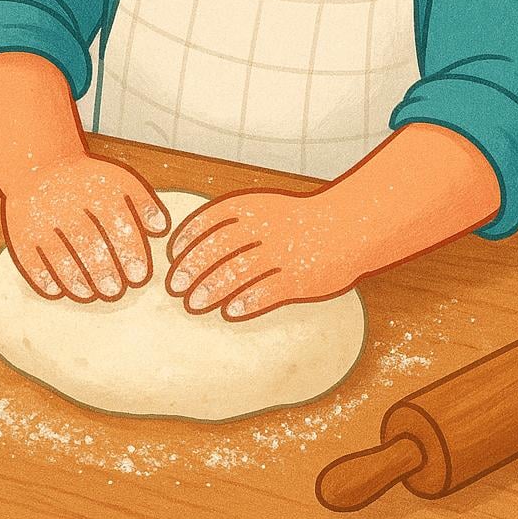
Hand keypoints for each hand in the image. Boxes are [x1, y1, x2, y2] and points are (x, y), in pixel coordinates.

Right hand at [1, 152, 169, 302]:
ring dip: (75, 277)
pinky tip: (57, 290)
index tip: (138, 275)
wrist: (40, 164)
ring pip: (59, 252)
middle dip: (103, 270)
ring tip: (89, 294)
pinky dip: (43, 276)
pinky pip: (30, 257)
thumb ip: (143, 202)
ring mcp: (42, 217)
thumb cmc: (88, 180)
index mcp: (97, 190)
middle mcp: (69, 203)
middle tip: (115, 290)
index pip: (117, 224)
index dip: (129, 252)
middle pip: (87, 242)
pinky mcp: (20, 230)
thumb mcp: (119, 180)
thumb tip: (161, 229)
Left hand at [164, 189, 358, 321]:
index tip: (172, 257)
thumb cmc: (296, 220)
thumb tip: (186, 244)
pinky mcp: (299, 278)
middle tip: (175, 287)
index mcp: (254, 206)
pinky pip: (268, 291)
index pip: (211, 219)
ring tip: (194, 305)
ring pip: (239, 272)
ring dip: (212, 289)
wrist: (345, 227)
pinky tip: (230, 312)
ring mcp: (283, 253)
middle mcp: (266, 227)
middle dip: (193, 268)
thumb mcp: (264, 207)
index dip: (188, 238)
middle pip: (220, 248)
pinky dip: (246, 302)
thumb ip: (231, 221)